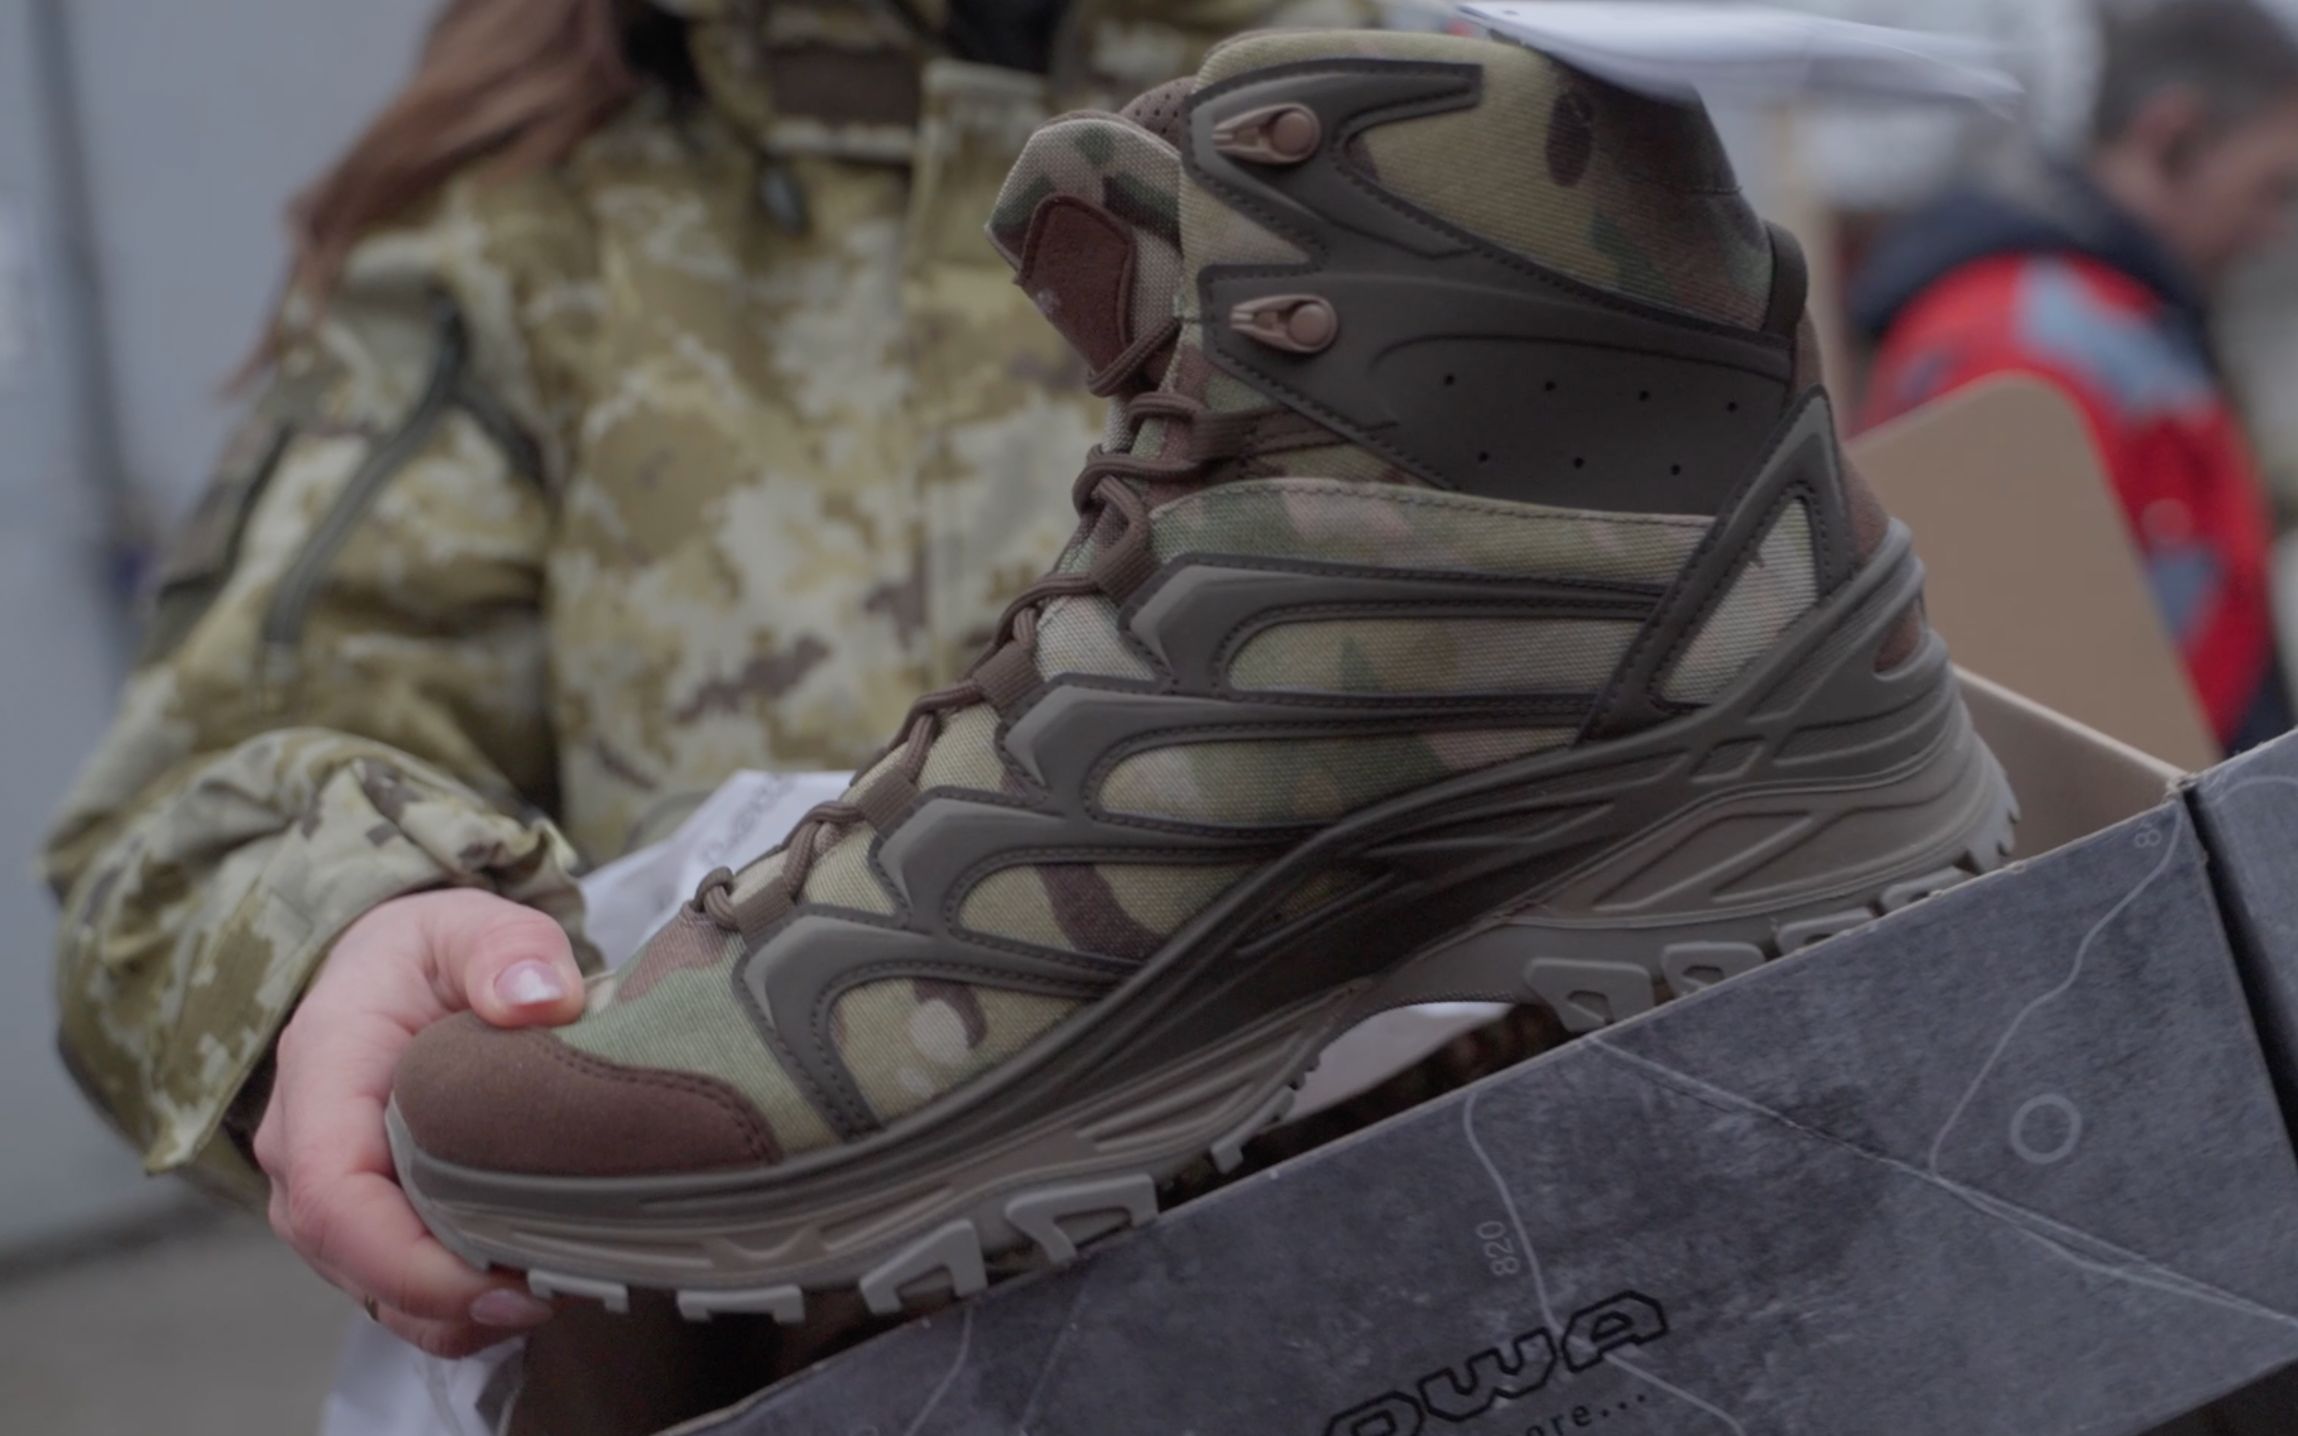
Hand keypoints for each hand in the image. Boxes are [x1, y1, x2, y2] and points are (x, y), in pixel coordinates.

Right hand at [253, 888, 585, 1356]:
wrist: (387, 970)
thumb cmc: (425, 952)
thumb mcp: (468, 923)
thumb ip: (506, 948)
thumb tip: (540, 1000)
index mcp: (322, 1075)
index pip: (335, 1199)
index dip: (410, 1263)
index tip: (501, 1283)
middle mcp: (303, 1151)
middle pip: (356, 1261)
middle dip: (448, 1299)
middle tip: (555, 1292)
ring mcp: (327, 1195)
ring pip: (375, 1288)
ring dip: (455, 1311)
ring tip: (549, 1292)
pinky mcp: (364, 1219)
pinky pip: (395, 1285)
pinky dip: (454, 1305)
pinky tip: (526, 1286)